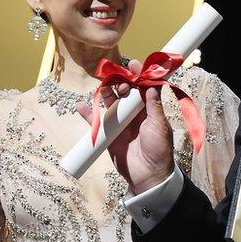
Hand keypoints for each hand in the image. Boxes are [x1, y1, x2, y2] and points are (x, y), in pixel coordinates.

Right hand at [76, 59, 174, 193]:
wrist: (148, 176)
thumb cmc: (158, 149)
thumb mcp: (159, 125)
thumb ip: (153, 105)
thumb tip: (152, 84)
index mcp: (148, 109)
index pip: (142, 87)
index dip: (138, 75)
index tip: (134, 64)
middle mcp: (133, 113)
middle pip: (123, 92)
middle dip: (120, 83)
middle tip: (121, 83)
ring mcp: (119, 123)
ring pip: (109, 103)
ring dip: (105, 93)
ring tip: (104, 89)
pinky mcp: (108, 134)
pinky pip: (95, 122)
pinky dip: (87, 114)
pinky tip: (81, 106)